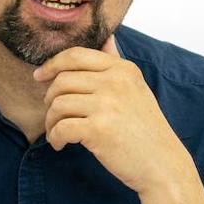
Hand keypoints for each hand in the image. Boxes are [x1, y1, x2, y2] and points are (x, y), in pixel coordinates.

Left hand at [33, 37, 203, 203]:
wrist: (163, 165)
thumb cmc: (147, 131)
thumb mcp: (137, 89)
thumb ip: (117, 64)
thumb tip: (107, 38)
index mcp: (123, 70)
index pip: (76, 55)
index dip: (52, 64)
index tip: (40, 77)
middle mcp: (115, 82)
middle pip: (62, 80)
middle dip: (50, 98)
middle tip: (54, 114)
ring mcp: (107, 105)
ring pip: (58, 104)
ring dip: (51, 121)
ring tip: (58, 133)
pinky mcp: (98, 129)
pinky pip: (61, 127)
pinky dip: (55, 137)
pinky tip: (61, 144)